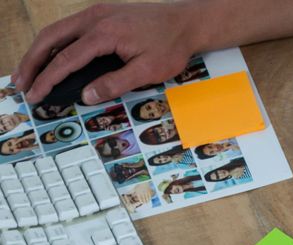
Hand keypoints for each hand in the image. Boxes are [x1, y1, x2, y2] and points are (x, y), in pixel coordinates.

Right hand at [13, 2, 200, 104]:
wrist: (184, 22)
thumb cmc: (170, 47)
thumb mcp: (146, 71)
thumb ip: (115, 83)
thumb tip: (86, 95)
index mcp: (103, 33)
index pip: (66, 59)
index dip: (47, 79)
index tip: (35, 95)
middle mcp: (93, 18)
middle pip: (50, 39)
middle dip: (32, 63)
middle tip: (21, 85)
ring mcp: (95, 14)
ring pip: (56, 32)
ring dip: (39, 53)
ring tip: (28, 74)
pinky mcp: (100, 15)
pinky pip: (69, 29)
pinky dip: (54, 44)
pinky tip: (50, 58)